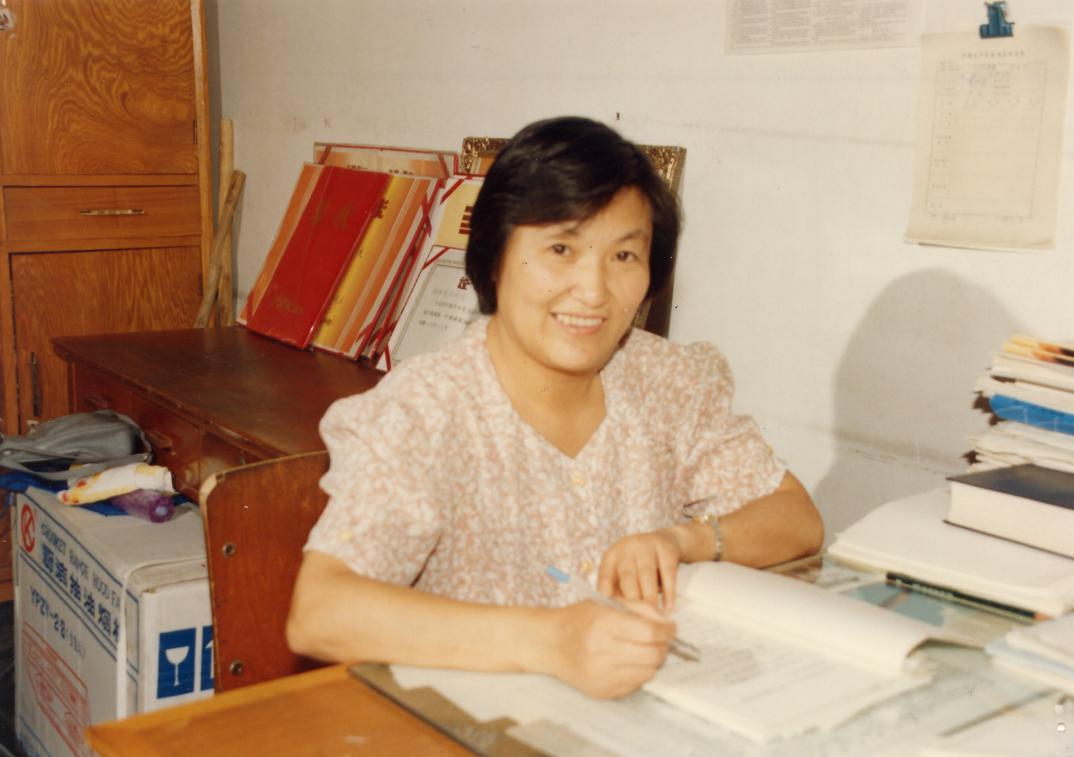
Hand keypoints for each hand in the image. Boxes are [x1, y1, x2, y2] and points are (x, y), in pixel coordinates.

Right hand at [544, 601, 674, 698]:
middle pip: (653, 655)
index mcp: (604, 625)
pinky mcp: (603, 692)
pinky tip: (629, 661)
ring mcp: (602, 676)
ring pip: (648, 672)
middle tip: (660, 640)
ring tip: (644, 649)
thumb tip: (668, 624)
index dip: (666, 630)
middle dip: (663, 646)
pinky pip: (635, 685)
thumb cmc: (578, 619)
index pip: (649, 632)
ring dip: (652, 660)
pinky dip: (639, 672)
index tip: (671, 628)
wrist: (549, 644)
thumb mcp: (606, 602)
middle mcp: (602, 652)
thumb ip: (640, 608)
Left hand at [597, 527, 686, 608]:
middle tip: (637, 618)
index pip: (605, 575)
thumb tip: (617, 614)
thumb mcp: (624, 571)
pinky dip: (669, 592)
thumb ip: (618, 589)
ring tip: (653, 615)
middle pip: (627, 576)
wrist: (665, 540)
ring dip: (650, 597)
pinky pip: (668, 573)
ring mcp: (647, 547)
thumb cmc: (639, 565)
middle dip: (632, 598)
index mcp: (612, 556)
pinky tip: (669, 607)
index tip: (611, 609)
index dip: (607, 592)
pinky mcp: (666, 550)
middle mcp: (627, 548)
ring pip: (647, 575)